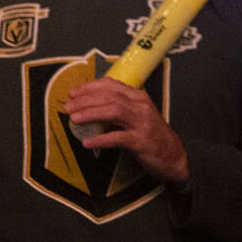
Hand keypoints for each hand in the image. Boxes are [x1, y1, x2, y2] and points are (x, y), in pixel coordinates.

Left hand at [65, 77, 189, 184]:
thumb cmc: (149, 134)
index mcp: (137, 97)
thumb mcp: (135, 115)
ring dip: (90, 114)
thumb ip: (116, 107)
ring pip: (113, 111)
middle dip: (85, 100)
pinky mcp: (142, 141)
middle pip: (109, 96)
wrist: (173, 156)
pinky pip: (118, 138)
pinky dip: (100, 139)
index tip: (73, 93)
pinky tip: (87, 142)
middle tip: (68, 107)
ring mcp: (142, 123)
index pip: (110, 84)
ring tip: (74, 119)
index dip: (89, 87)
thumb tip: (86, 105)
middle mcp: (141, 106)